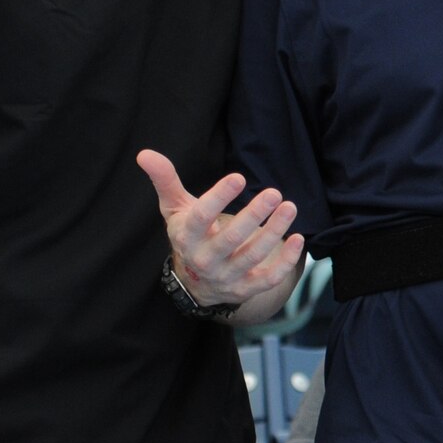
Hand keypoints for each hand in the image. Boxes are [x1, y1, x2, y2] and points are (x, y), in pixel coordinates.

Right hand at [137, 149, 303, 308]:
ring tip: (289, 207)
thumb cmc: (189, 233)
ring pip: (253, 256)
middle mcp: (205, 259)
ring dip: (274, 232)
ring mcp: (226, 276)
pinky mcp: (245, 288)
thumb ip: (165, 181)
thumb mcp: (175, 208)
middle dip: (254, 216)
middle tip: (274, 193)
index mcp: (187, 236)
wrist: (195, 283)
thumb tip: (145, 154)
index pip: (202, 217)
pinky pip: (268, 279)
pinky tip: (298, 239)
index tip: (238, 177)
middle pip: (231, 239)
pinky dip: (285, 262)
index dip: (219, 198)